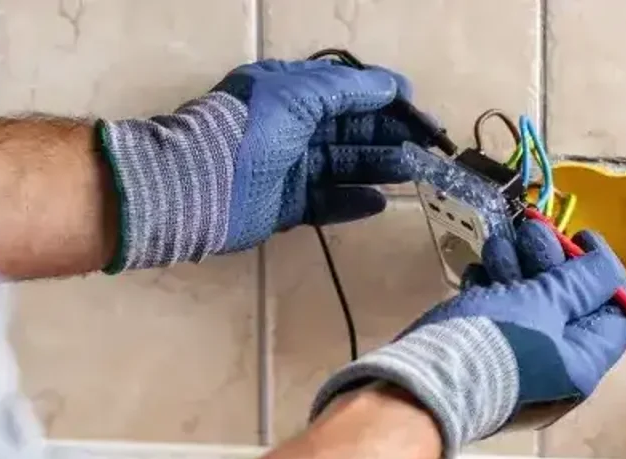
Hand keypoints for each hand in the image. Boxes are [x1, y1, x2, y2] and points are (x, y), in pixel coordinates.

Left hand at [97, 59, 424, 271]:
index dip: (383, 98)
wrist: (198, 184)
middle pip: (349, 129)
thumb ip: (348, 89)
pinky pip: (327, 202)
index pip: (345, 91)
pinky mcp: (286, 206)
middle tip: (427, 147)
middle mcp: (290, 127)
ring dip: (379, 166)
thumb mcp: (299, 94)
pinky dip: (353, 202)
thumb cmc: (249, 129)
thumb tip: (392, 85)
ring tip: (414, 172)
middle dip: (388, 134)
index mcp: (289, 91)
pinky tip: (380, 202)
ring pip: (343, 165)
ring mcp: (288, 168)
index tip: (417, 109)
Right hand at [311, 219, 625, 458]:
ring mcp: (516, 360)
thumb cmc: (496, 343)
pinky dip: (491, 287)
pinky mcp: (483, 353)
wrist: (424, 384)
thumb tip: (608, 268)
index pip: (615, 315)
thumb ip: (582, 282)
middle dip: (550, 260)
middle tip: (531, 231)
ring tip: (498, 246)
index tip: (580, 236)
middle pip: (568, 302)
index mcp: (582, 363)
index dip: (603, 272)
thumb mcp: (546, 304)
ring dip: (517, 265)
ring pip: (528, 302)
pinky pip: (497, 313)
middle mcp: (555, 366)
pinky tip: (478, 272)